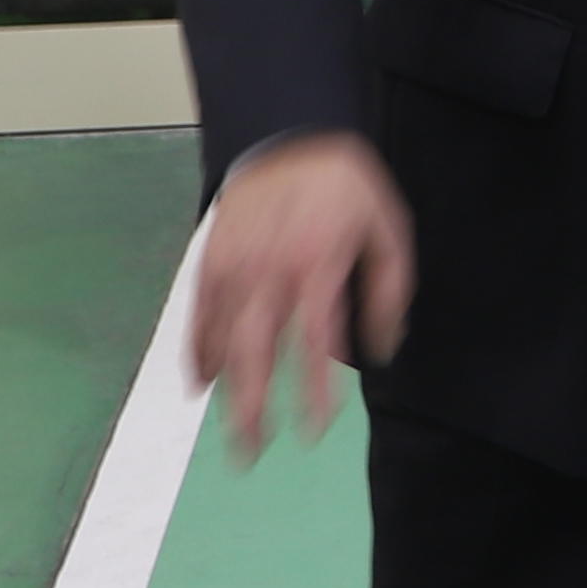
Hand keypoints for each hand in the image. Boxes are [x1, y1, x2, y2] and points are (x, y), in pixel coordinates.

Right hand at [185, 132, 414, 462]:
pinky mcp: (211, 258)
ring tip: (230, 434)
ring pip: (222, 338)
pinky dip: (198, 350)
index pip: (312, 342)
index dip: (310, 390)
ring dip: (224, 389)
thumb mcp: (388, 229)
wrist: (289, 133)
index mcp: (316, 265)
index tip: (313, 430)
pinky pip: (199, 313)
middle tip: (250, 455)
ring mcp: (233, 265)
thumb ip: (388, 291)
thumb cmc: (347, 187)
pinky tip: (200, 384)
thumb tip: (382, 350)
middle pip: (255, 351)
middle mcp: (269, 271)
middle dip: (250, 407)